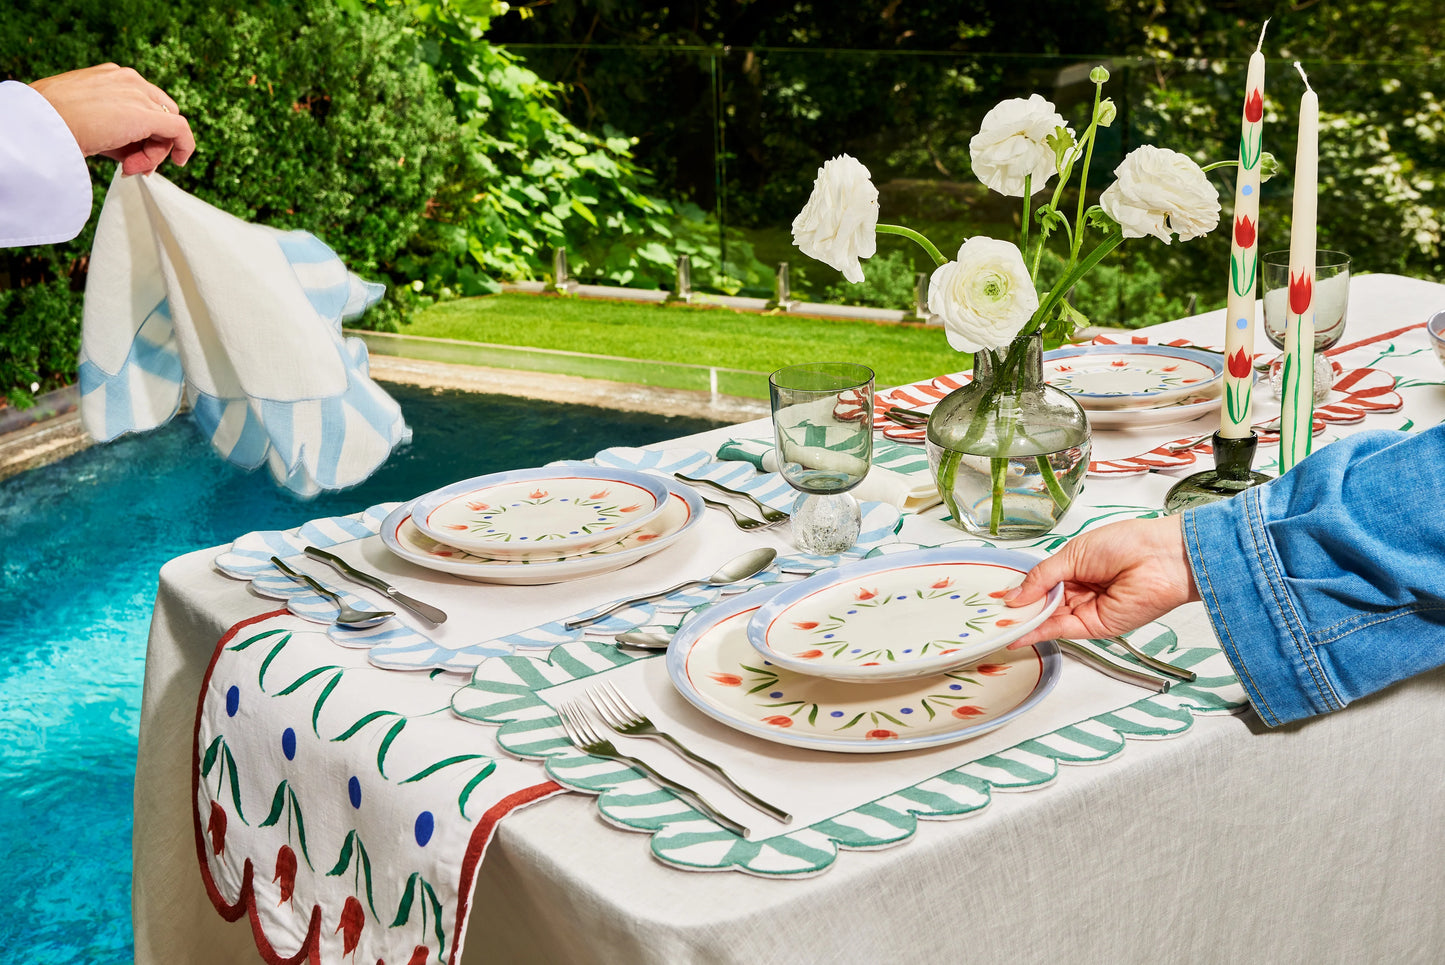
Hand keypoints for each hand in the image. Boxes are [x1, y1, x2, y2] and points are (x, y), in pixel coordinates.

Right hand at [30, 63, 195, 175]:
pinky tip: (179, 162)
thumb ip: (119, 133)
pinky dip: (183, 147)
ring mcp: (138, 93)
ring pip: (167, 126)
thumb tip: (140, 159)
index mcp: (113, 77)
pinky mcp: (146, 114)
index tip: (131, 155)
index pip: (144, 103)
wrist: (42, 123)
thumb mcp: (91, 122)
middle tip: (133, 166)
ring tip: (127, 167)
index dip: (145, 132)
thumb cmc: (57, 125)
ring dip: (153, 153)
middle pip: (160, 113)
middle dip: (153, 143)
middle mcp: (129, 80)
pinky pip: (180, 131)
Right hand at [1004, 515, 1199, 648]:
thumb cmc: (1126, 544)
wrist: (1160, 559)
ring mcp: (1086, 610)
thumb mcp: (1073, 553)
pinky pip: (1062, 630)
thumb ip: (1042, 577)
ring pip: (1048, 619)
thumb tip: (1015, 595)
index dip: (1020, 591)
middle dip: (1018, 610)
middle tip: (993, 614)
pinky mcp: (1095, 627)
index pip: (1039, 584)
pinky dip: (1040, 632)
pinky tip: (1020, 633)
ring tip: (1000, 624)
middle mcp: (1079, 590)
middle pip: (1041, 604)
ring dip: (1025, 623)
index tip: (997, 597)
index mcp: (1073, 568)